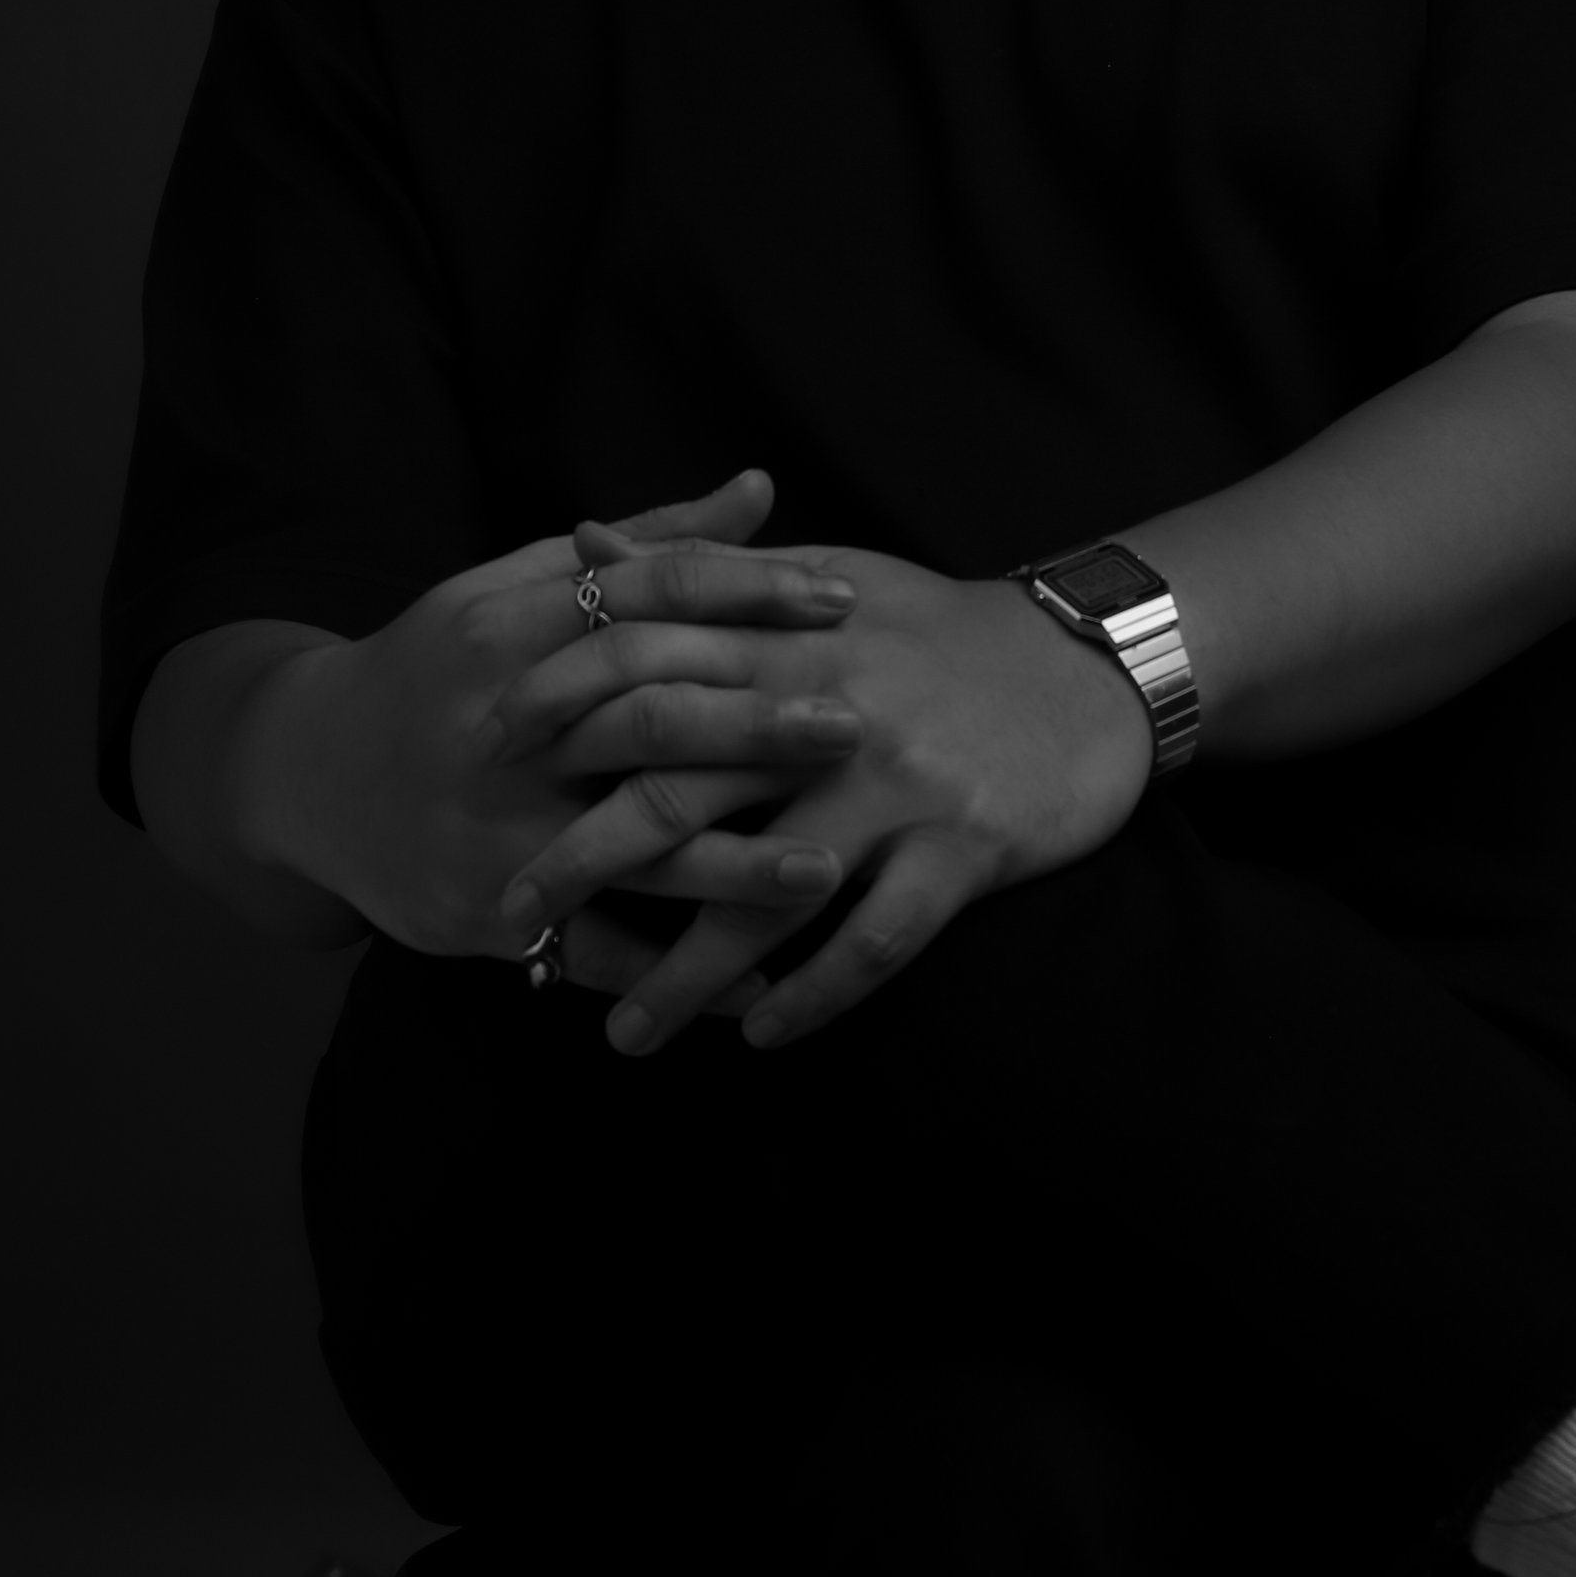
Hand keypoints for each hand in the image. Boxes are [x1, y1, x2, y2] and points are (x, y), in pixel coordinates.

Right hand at [252, 471, 867, 973]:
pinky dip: (678, 974)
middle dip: (757, 726)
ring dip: (734, 866)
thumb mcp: (515, 586)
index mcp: (510, 629)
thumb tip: (762, 489)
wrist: (305, 772)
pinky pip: (596, 950)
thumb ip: (644, 545)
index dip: (749, 594)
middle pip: (645, 721)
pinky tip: (760, 983)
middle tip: (859, 727)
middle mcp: (503, 730)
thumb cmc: (441, 664)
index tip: (842, 601)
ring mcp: (492, 829)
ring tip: (833, 869)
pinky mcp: (485, 912)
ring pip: (628, 848)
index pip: (648, 598)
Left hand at [492, 546, 1155, 1056]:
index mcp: (789, 635)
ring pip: (765, 890)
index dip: (557, 712)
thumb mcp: (822, 571)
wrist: (1092, 664)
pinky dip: (811, 994)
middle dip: (583, 859)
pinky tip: (760, 1036)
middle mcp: (830, 709)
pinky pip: (872, 939)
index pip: (645, 665)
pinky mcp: (962, 849)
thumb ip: (699, 569)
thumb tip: (576, 540)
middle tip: (511, 914)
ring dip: (684, 972)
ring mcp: (896, 786)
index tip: (483, 760)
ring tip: (621, 1033)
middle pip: (678, 787)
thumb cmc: (939, 625)